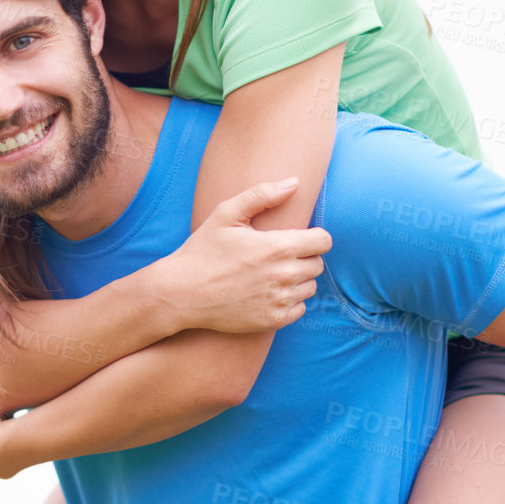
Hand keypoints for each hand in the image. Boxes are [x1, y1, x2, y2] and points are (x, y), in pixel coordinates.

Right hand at [153, 178, 332, 333]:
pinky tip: (267, 293)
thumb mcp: (225, 214)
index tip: (298, 238)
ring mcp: (279, 300)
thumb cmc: (202, 251)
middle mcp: (284, 275)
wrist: (181, 294)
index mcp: (278, 247)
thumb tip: (294, 183)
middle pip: (318, 265)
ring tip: (271, 275)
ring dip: (297, 281)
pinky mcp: (273, 320)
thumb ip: (261, 195)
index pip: (323, 241)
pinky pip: (299, 309)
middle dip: (303, 258)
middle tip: (277, 257)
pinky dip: (288, 302)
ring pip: (309, 287)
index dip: (314, 237)